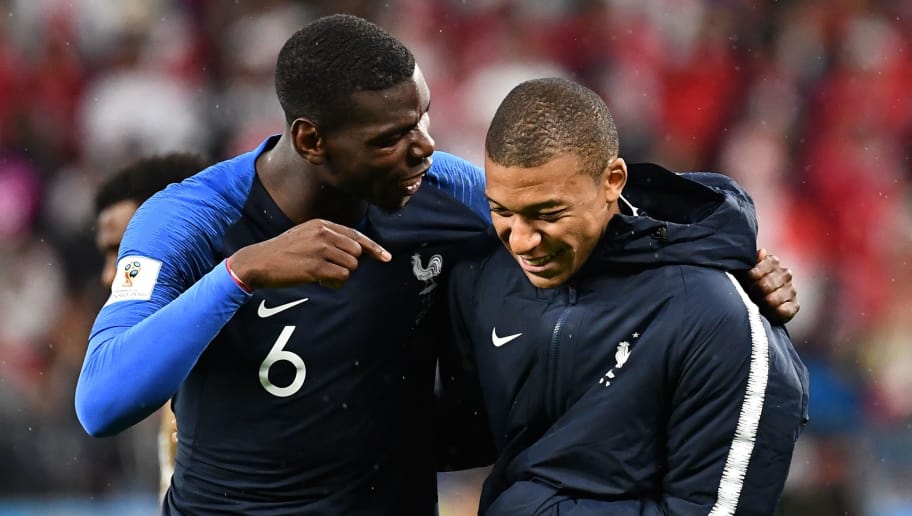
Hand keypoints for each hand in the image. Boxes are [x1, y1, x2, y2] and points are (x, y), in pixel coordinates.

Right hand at [229, 219, 391, 289]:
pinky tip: (321, 281)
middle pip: (356, 252)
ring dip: (341, 275)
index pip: (355, 235)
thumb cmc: (283, 252)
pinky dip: (335, 282)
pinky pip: (341, 276)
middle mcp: (322, 233)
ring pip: (351, 266)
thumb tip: (353, 253)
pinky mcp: (315, 267)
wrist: (258, 261)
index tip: (386, 257)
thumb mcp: (305, 235)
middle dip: (349, 264)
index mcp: (321, 224)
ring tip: (323, 276)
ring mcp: (319, 249)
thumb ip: (328, 239)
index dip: (373, 247)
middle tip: (331, 270)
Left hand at [744, 248, 799, 323]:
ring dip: (761, 304)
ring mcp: (792, 289)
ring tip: (755, 305)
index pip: (760, 269)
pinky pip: (782, 311)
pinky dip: (772, 314)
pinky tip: (767, 312)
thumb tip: (762, 252)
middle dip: (753, 293)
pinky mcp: (795, 305)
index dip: (750, 277)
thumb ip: (750, 261)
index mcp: (772, 262)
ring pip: (773, 299)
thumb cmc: (745, 285)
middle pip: (765, 285)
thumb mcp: (742, 272)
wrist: (754, 305)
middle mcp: (785, 273)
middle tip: (747, 296)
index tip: (745, 282)